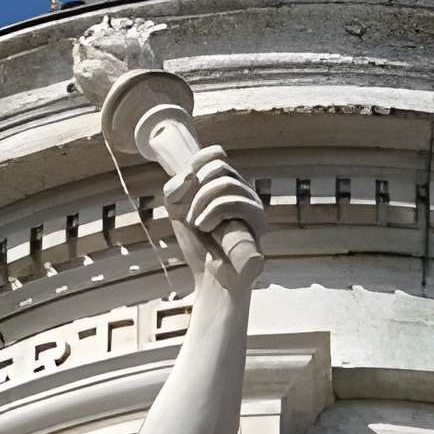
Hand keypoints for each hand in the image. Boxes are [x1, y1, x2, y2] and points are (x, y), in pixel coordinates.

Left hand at [166, 145, 263, 291]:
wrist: (210, 278)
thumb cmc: (198, 244)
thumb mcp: (176, 210)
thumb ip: (175, 187)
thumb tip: (191, 175)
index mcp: (228, 186)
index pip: (218, 155)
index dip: (200, 160)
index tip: (187, 181)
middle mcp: (245, 193)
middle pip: (219, 166)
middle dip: (197, 189)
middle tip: (190, 216)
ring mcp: (254, 207)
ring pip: (225, 183)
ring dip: (201, 204)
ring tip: (198, 225)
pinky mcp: (258, 222)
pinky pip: (233, 202)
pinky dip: (212, 213)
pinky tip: (207, 228)